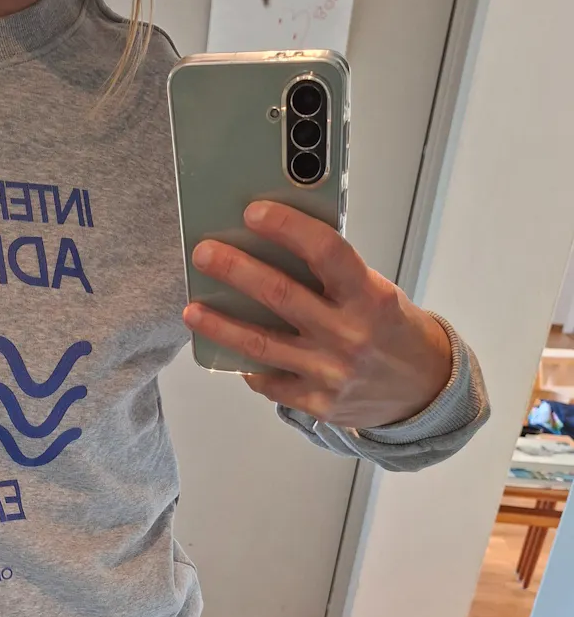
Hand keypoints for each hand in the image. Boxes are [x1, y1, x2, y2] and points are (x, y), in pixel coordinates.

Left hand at [184, 201, 453, 428]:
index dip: (287, 228)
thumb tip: (273, 248)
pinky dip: (247, 366)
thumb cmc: (393, 330)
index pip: (325, 252)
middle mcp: (349, 336)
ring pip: (261, 345)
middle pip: (280, 297)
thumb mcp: (377, 293)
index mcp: (369, 298)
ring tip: (193, 309)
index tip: (254, 212)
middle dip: (236, 271)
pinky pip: (270, 382)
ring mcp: (331, 373)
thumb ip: (333, 277)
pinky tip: (228, 352)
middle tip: (205, 254)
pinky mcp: (318, 404)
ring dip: (220, 325)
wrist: (424, 390)